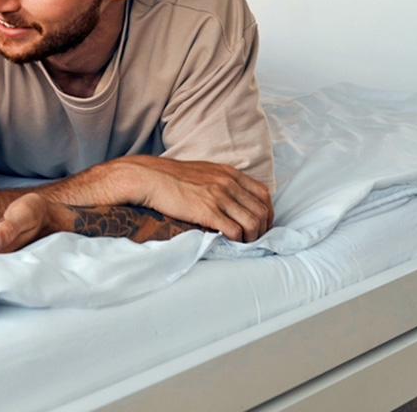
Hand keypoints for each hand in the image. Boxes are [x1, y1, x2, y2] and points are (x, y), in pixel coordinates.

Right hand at [116, 156, 272, 242]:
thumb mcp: (202, 171)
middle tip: (255, 239)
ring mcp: (219, 196)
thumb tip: (230, 197)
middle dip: (262, 229)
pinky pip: (234, 230)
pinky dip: (237, 240)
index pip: (263, 194)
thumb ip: (220, 180)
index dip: (267, 213)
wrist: (149, 177)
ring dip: (252, 237)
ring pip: (252, 222)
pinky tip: (230, 243)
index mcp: (228, 173)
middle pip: (261, 210)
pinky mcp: (207, 210)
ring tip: (243, 243)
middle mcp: (228, 183)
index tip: (262, 224)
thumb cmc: (170, 176)